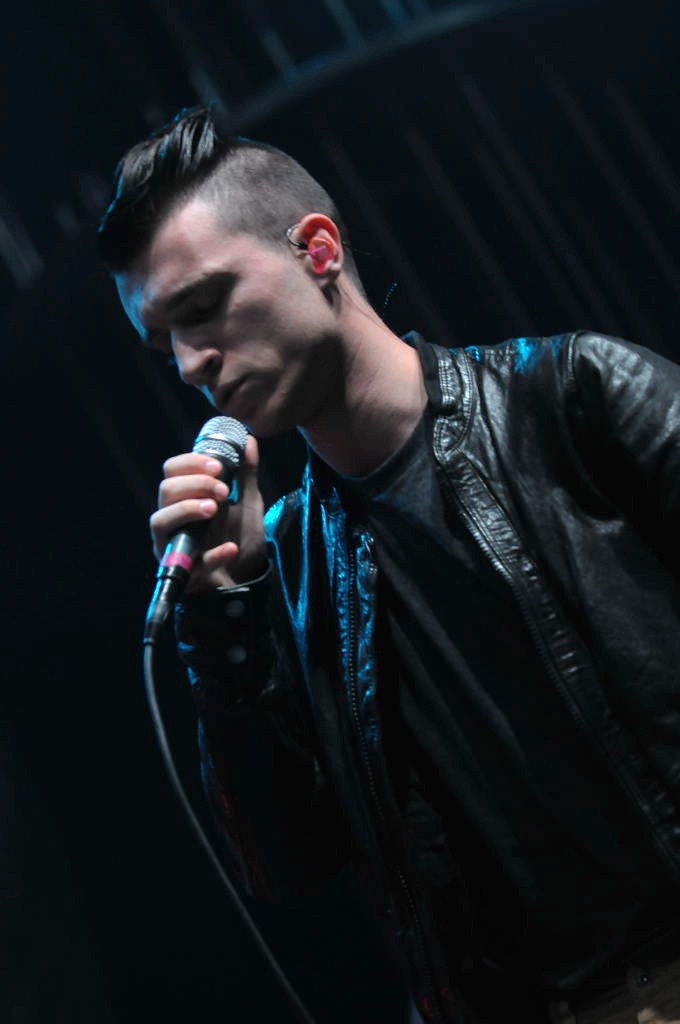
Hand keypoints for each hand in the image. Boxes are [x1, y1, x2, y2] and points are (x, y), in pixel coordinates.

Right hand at [150, 434, 266, 591]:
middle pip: (165, 491)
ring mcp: (172, 545)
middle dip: (194, 484)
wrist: (247, 575)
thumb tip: (249, 440)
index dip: (191, 463)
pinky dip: (211, 554)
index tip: (218, 466)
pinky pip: (188, 561)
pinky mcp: (182, 573)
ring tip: (215, 508)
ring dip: (187, 510)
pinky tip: (230, 548)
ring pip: (160, 521)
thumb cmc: (237, 534)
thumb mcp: (248, 501)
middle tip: (223, 490)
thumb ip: (246, 474)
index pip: (172, 470)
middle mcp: (172, 519)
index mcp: (185, 497)